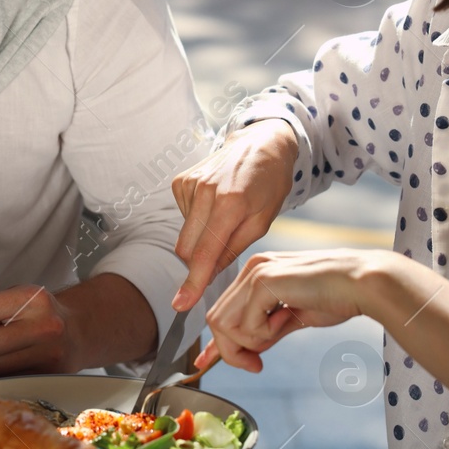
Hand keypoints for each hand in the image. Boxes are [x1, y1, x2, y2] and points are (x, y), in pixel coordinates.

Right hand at [171, 119, 298, 311]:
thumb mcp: (262, 221)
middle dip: (198, 261)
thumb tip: (207, 275)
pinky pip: (183, 217)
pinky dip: (197, 220)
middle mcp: (204, 191)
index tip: (180, 304)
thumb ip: (232, 249)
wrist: (261, 144)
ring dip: (200, 237)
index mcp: (230, 203)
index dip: (193, 283)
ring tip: (225, 217)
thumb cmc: (268, 184)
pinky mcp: (180, 181)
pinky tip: (215, 205)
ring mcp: (189, 184)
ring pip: (184, 234)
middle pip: (186, 248)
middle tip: (222, 250)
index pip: (204, 253)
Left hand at [198, 249, 389, 372]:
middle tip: (257, 364)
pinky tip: (289, 318)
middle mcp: (251, 268)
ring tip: (281, 331)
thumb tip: (246, 354)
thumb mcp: (291, 318)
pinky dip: (266, 334)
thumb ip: (265, 332)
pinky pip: (247, 325)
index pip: (221, 311)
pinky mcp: (264, 281)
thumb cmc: (335, 298)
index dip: (215, 343)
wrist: (362, 284)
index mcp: (257, 273)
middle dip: (232, 351)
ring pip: (224, 324)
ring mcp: (256, 272)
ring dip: (250, 342)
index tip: (207, 363)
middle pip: (216, 321)